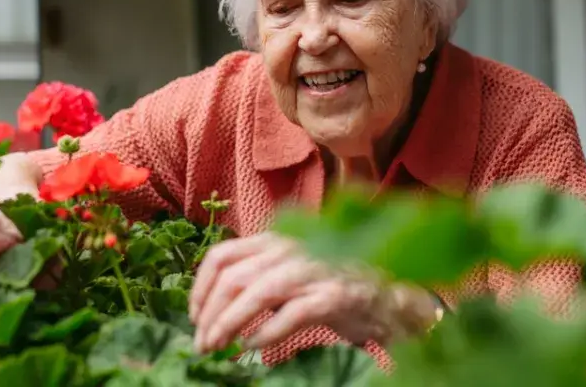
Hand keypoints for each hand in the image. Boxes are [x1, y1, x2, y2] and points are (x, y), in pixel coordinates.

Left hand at [188, 233, 437, 353]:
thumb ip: (258, 275)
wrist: (392, 292)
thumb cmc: (334, 283)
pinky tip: (252, 348)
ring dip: (228, 325)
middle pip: (232, 278)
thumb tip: (211, 305)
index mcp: (276, 238)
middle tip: (201, 342)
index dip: (199, 288)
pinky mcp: (334, 294)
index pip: (221, 256)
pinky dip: (264, 334)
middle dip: (209, 314)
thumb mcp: (290, 270)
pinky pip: (289, 315)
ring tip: (217, 347)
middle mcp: (292, 247)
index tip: (193, 316)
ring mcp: (314, 268)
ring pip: (255, 294)